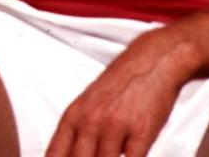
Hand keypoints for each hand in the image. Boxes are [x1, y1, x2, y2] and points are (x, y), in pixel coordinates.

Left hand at [43, 27, 189, 156]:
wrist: (154, 60)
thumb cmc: (122, 83)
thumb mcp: (89, 103)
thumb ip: (78, 132)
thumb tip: (71, 156)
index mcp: (74, 116)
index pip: (55, 155)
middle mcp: (90, 121)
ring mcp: (115, 126)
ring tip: (113, 154)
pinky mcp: (141, 132)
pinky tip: (130, 155)